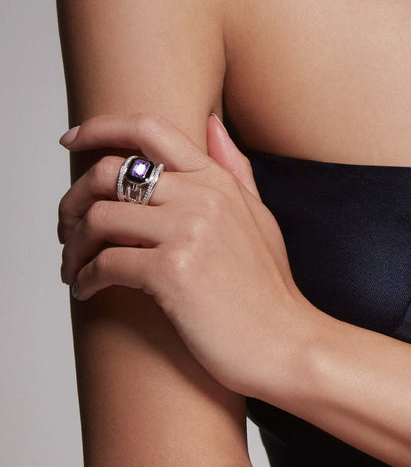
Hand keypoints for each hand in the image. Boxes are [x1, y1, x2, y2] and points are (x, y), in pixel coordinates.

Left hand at [57, 112, 312, 396]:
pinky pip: (105, 263)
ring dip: (73, 246)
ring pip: (99, 218)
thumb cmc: (269, 288)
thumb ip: (235, 168)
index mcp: (218, 180)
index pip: (149, 128)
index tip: (72, 140)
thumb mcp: (259, 216)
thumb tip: (213, 125)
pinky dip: (84, 278)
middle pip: (109, 172)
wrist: (286, 342)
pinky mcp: (173, 271)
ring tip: (74, 266)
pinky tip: (87, 291)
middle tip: (67, 227)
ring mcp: (188, 231)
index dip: (100, 127)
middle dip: (73, 199)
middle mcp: (202, 196)